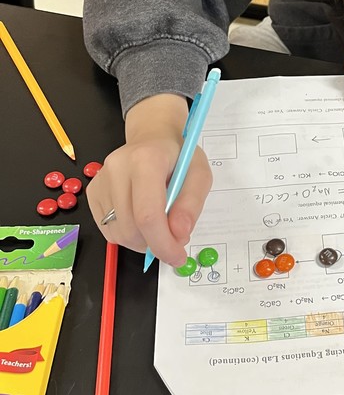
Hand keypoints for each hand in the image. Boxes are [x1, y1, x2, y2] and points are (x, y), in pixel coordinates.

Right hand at [85, 94, 212, 267]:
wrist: (153, 137)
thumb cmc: (177, 156)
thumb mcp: (199, 173)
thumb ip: (192, 204)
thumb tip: (179, 234)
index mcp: (146, 160)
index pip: (147, 214)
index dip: (163, 243)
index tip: (178, 256)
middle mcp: (117, 168)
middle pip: (130, 228)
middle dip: (155, 245)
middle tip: (173, 241)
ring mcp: (100, 180)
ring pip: (117, 233)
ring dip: (142, 241)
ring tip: (159, 224)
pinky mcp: (93, 192)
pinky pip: (107, 229)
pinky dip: (128, 234)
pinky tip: (141, 219)